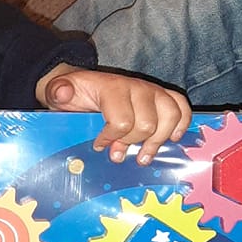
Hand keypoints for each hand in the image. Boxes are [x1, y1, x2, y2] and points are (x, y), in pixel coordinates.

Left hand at [35, 64, 191, 165]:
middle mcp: (137, 87)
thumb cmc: (74, 93)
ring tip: (142, 157)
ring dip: (157, 141)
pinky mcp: (163, 97)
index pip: (122, 121)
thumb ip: (59, 91)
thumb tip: (62, 94)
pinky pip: (182, 108)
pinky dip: (181, 125)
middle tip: (117, 154)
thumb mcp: (59, 92)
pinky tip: (170, 140)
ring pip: (170, 117)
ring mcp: (153, 91)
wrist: (83, 84)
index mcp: (112, 87)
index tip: (99, 145)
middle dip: (131, 143)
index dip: (111, 138)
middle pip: (147, 124)